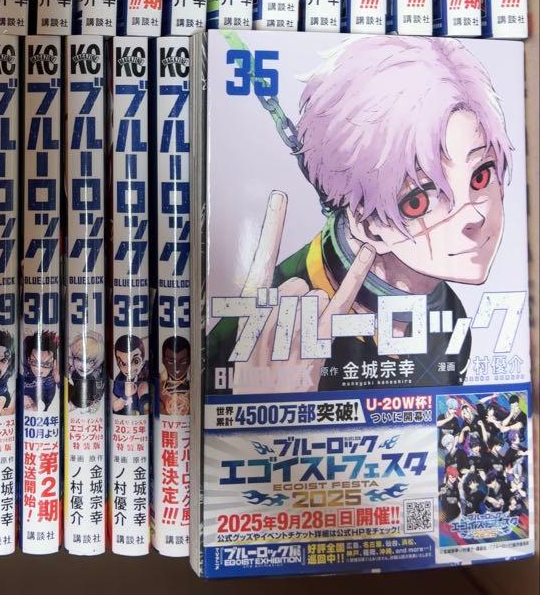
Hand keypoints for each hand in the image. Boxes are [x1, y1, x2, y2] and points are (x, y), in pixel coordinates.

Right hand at [231, 191, 375, 395]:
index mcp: (251, 311)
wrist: (264, 421)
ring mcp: (295, 334)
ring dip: (311, 317)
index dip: (271, 229)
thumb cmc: (256, 377)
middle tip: (285, 337)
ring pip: (314, 297)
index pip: (260, 261)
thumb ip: (269, 309)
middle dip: (296, 302)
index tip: (278, 198)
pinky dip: (357, 277)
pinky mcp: (318, 347)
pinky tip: (369, 251)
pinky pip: (340, 306)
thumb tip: (299, 289)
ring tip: (298, 347)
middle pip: (295, 284)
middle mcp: (271, 320)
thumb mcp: (249, 341)